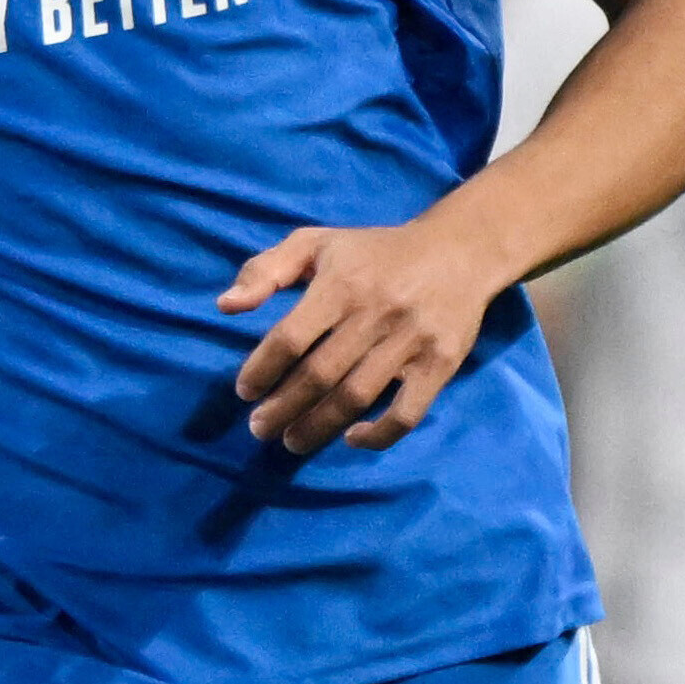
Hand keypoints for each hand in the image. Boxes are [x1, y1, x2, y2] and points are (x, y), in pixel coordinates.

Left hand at [221, 214, 505, 450]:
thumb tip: (225, 307)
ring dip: (318, 426)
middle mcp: (375, 313)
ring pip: (356, 397)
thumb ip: (265, 269)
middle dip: (282, 408)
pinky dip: (379, 434)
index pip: (290, 337)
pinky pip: (407, 412)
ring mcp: (411, 341)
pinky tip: (352, 438)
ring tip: (292, 441)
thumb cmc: (375, 251)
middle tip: (260, 428)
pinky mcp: (441, 364)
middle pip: (319, 374)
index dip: (262, 369)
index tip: (245, 391)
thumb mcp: (317, 242)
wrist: (459, 250)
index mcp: (341, 283)